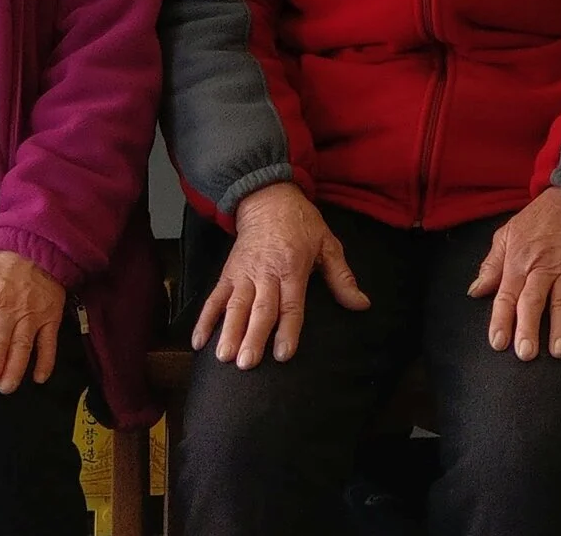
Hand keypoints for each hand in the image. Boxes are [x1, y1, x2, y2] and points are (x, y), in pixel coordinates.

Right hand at [193, 181, 369, 368]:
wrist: (267, 199)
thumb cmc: (301, 224)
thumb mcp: (328, 244)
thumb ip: (342, 278)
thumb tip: (361, 304)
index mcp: (292, 268)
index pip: (291, 304)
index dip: (288, 329)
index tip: (284, 353)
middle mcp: (265, 273)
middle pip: (259, 309)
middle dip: (252, 336)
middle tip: (247, 362)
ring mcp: (243, 274)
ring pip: (234, 306)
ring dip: (228, 331)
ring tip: (223, 356)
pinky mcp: (227, 274)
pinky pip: (214, 298)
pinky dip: (205, 319)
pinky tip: (199, 341)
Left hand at [467, 187, 560, 360]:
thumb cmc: (536, 220)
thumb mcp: (507, 234)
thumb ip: (491, 265)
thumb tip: (475, 291)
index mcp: (518, 262)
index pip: (507, 294)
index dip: (501, 319)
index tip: (498, 343)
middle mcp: (542, 269)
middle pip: (533, 301)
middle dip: (529, 328)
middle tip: (526, 353)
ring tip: (558, 352)